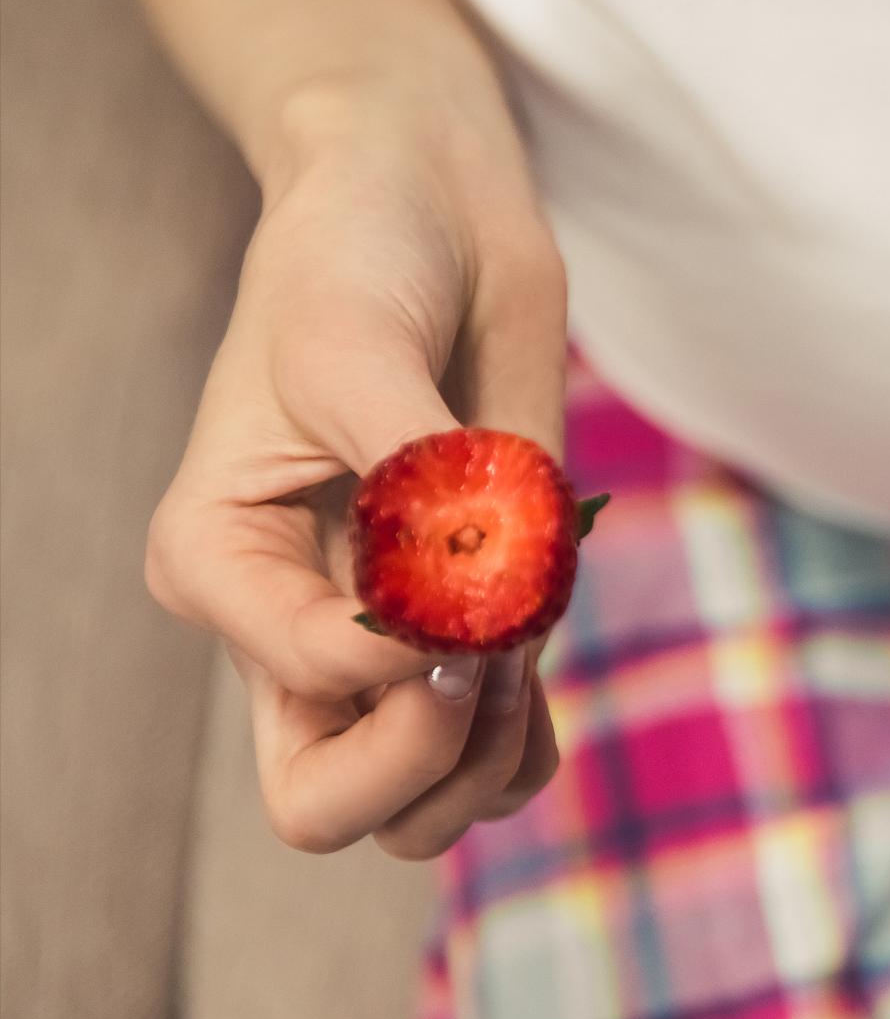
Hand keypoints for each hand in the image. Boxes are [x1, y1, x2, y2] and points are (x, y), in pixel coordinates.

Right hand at [145, 85, 568, 857]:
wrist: (422, 208)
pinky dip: (521, 741)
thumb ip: (418, 480)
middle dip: (424, 761)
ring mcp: (382, 638)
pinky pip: (488, 754)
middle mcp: (291, 620)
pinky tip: (535, 665)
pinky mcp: (464, 622)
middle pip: (329, 804)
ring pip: (413, 810)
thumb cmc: (358, 259)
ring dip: (480, 762)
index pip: (313, 683)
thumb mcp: (359, 345)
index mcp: (224, 563)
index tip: (467, 572)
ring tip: (516, 648)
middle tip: (488, 660)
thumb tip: (474, 600)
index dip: (408, 653)